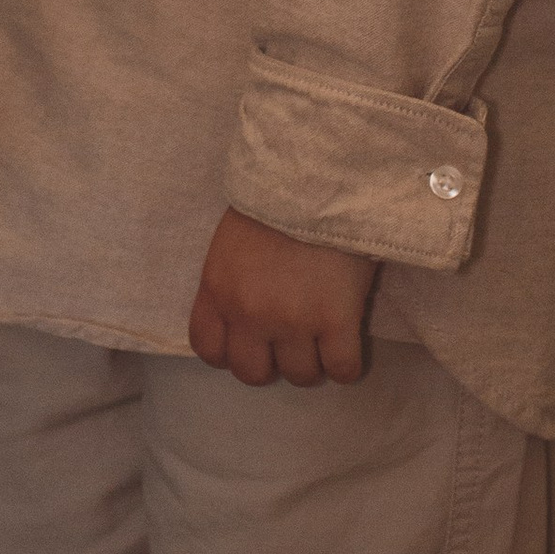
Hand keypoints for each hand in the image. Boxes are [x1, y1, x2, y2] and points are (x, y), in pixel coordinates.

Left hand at [189, 208, 371, 387]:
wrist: (316, 177)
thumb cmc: (273, 203)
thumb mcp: (231, 243)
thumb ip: (231, 283)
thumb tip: (243, 318)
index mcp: (217, 289)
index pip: (208, 348)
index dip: (230, 353)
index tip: (250, 343)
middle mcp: (248, 313)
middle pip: (252, 373)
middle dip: (271, 362)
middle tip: (288, 342)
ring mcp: (293, 321)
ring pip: (300, 376)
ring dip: (312, 362)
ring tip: (321, 337)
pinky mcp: (336, 322)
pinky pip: (342, 370)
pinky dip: (346, 364)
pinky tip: (346, 343)